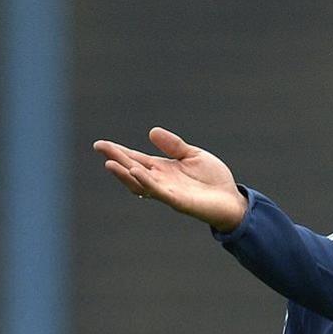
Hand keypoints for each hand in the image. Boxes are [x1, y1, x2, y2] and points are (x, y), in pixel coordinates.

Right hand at [93, 127, 247, 231]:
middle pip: (133, 170)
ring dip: (125, 174)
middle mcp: (161, 181)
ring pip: (140, 184)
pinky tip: (136, 172)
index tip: (101, 144)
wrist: (232, 200)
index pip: (136, 159)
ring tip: (110, 163)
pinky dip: (146, 182)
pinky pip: (159, 192)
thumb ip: (174, 145)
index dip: (119, 152)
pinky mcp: (178, 201)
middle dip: (116, 159)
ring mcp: (168, 192)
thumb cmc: (212, 179)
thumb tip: (151, 131)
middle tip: (100, 148)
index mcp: (162, 169)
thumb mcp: (193, 155)